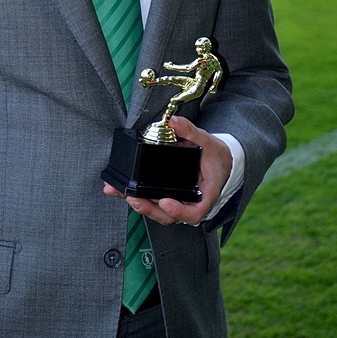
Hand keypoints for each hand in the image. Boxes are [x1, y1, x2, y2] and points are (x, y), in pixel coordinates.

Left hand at [103, 116, 231, 225]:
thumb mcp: (207, 141)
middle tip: (134, 199)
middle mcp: (190, 203)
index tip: (165, 202)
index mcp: (204, 195)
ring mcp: (177, 201)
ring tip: (122, 193)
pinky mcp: (165, 195)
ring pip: (157, 211)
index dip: (179, 212)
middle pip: (169, 215)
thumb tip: (173, 121)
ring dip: (139, 204)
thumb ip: (190, 131)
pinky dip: (134, 196)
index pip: (194, 212)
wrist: (218, 161)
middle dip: (150, 209)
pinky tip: (118, 189)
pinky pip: (151, 200)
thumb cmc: (215, 156)